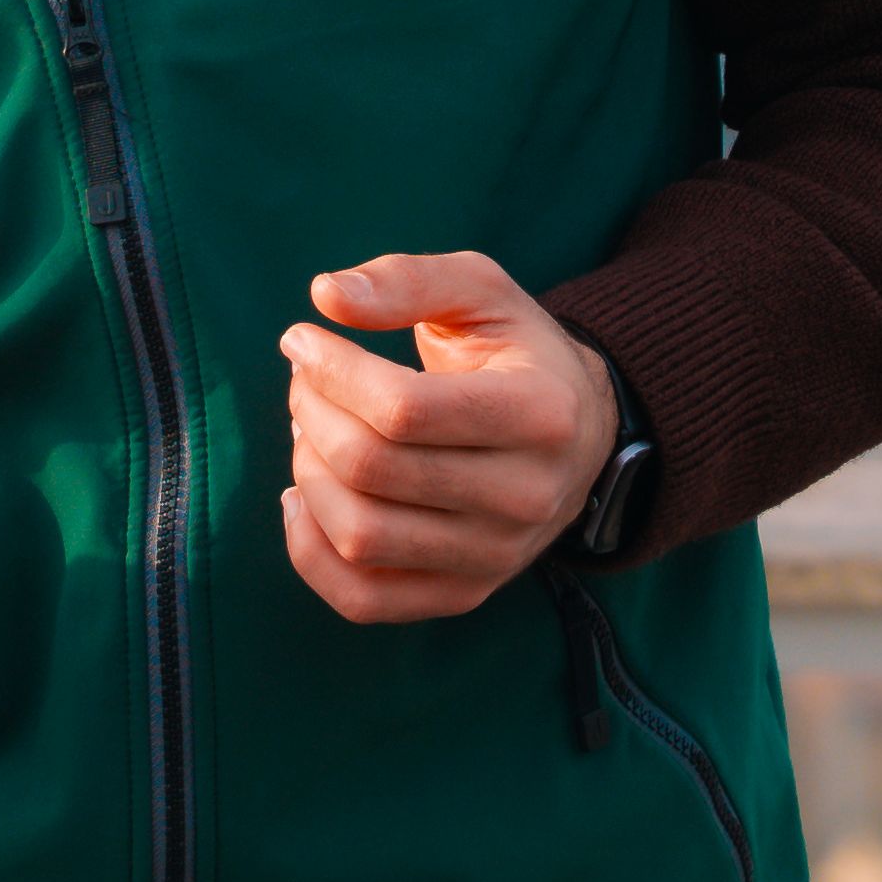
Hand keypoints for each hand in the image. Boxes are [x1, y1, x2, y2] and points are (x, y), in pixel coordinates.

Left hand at [281, 252, 608, 625]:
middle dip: (312, 413)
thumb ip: (407, 280)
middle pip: (372, 469)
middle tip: (303, 380)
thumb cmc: (518, 352)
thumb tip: (325, 295)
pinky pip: (364, 600)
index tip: (302, 338)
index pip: (403, 409)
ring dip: (308, 476)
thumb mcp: (481, 291)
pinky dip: (311, 553)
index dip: (331, 370)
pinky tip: (303, 499)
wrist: (579, 435)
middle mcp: (527, 496)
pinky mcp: (466, 593)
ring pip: (360, 536)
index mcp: (540, 413)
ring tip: (311, 432)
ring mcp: (497, 556)